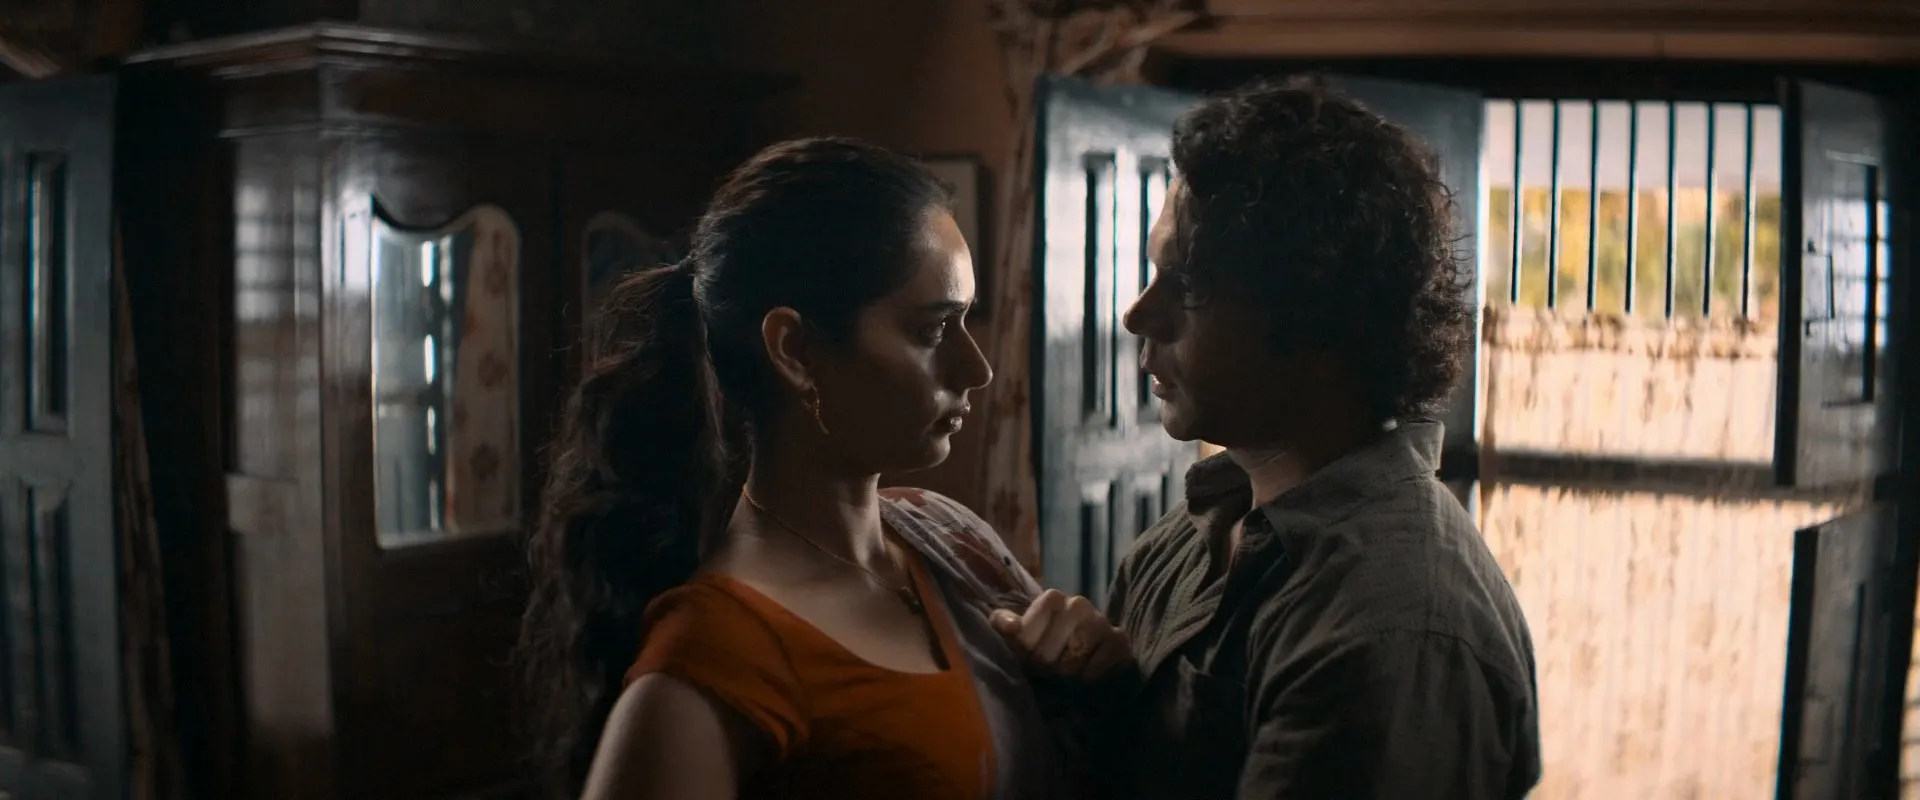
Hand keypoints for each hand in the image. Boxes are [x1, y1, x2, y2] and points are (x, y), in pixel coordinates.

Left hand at [989, 589, 1130, 679]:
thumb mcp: (1020, 629)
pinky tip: (1083, 677)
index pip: (1027, 633)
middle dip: (1043, 667)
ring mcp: (1101, 621)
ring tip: (1062, 676)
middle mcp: (1078, 604)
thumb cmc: (1046, 639)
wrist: (1084, 647)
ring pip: (1073, 661)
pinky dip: (1086, 679)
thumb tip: (1011, 628)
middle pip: (1048, 651)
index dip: (1024, 652)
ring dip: (1064, 676)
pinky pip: (1096, 669)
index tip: (1027, 658)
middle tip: (1045, 672)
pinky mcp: (1119, 640)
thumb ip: (1004, 623)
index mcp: (1052, 598)